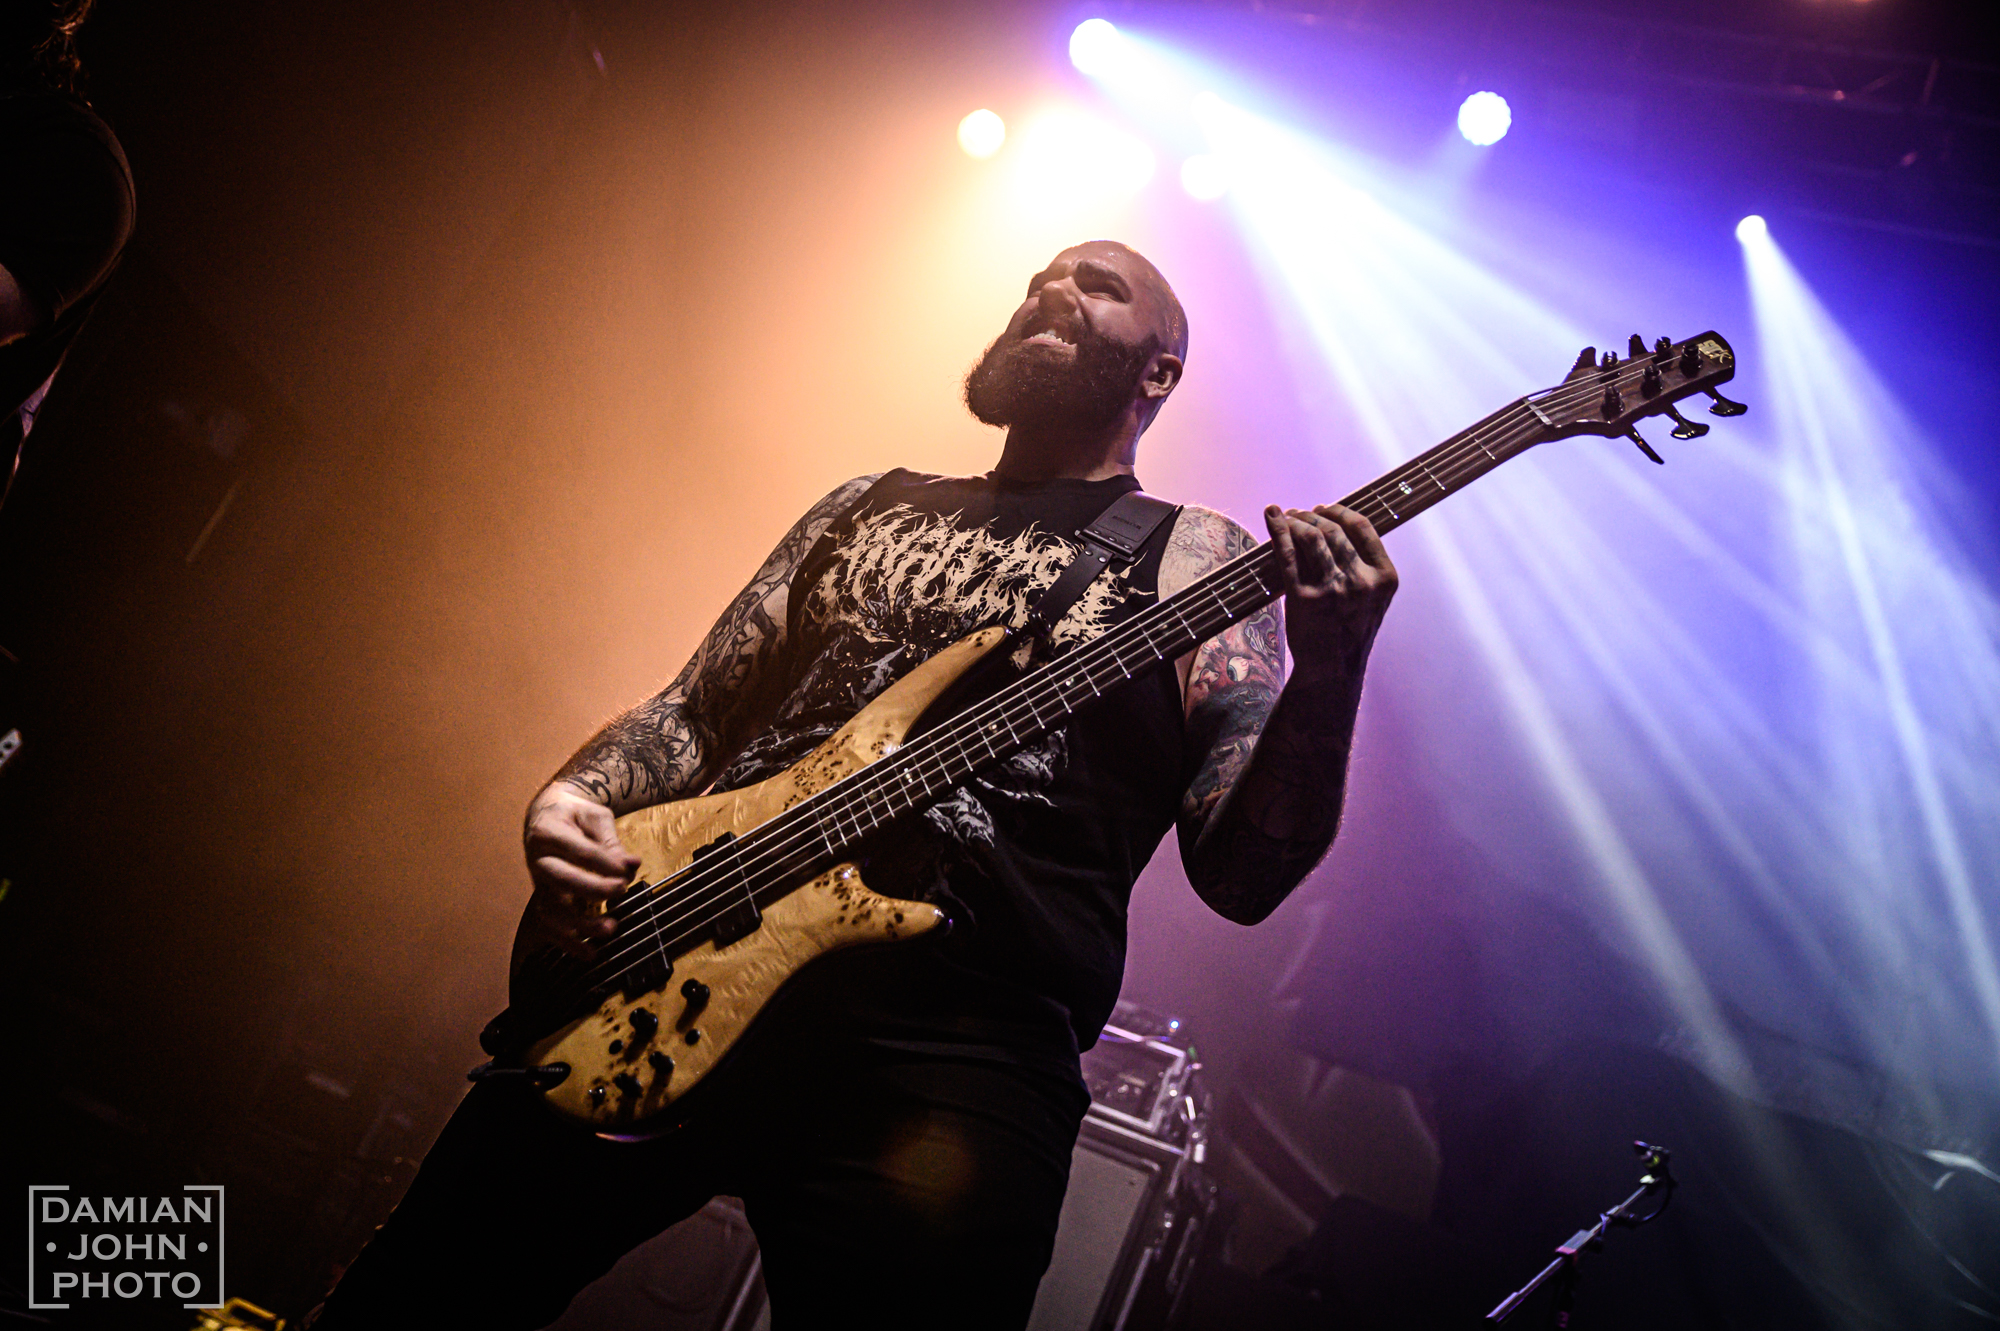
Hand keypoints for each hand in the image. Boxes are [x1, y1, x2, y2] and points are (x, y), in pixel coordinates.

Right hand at [523, 780, 640, 958]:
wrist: (547, 816)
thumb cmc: (574, 815)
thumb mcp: (594, 816)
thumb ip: (611, 841)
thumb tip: (631, 864)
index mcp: (548, 833)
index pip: (578, 851)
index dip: (604, 862)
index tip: (626, 870)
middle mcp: (538, 860)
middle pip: (561, 879)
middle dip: (592, 888)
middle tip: (621, 890)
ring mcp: (538, 883)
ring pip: (552, 909)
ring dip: (580, 923)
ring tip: (609, 930)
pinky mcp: (543, 900)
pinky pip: (549, 925)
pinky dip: (567, 943)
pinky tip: (589, 954)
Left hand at [1262, 503, 1397, 681]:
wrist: (1332, 670)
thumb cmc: (1350, 631)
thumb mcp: (1373, 599)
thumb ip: (1366, 566)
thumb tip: (1338, 527)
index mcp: (1384, 577)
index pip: (1362, 527)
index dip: (1340, 512)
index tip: (1325, 509)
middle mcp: (1361, 581)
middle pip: (1333, 530)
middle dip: (1313, 516)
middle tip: (1300, 514)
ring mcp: (1332, 589)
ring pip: (1311, 538)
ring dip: (1296, 520)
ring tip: (1287, 517)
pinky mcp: (1304, 598)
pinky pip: (1288, 554)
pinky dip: (1278, 530)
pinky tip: (1271, 516)